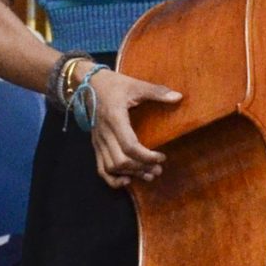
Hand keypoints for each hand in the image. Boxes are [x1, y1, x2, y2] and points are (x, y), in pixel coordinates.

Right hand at [89, 68, 181, 186]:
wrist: (87, 84)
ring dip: (131, 174)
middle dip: (141, 168)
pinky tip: (127, 180)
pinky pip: (100, 168)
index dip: (147, 156)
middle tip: (158, 169)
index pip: (130, 146)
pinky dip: (113, 179)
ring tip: (148, 175)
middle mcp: (104, 133)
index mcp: (115, 118)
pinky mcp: (95, 145)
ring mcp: (98, 141)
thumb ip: (156, 92)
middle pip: (121, 161)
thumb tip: (178, 97)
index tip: (162, 157)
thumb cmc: (114, 84)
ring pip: (111, 167)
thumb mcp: (135, 85)